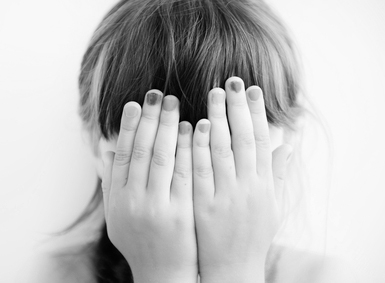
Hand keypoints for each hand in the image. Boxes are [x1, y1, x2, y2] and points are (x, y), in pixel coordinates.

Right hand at [101, 90, 197, 282]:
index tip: (135, 103)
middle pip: (142, 151)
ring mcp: (157, 208)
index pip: (123, 155)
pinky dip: (187, 149)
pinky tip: (193, 130)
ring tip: (175, 104)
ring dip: (168, 128)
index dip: (128, 127)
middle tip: (158, 94)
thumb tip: (107, 150)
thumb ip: (112, 183)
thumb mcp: (117, 215)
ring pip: (162, 159)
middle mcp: (134, 201)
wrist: (163, 273)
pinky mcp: (181, 214)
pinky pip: (184, 175)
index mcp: (118, 199)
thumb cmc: (140, 241)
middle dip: (150, 120)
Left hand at [192, 77, 292, 281]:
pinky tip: (194, 126)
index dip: (258, 114)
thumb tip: (288, 143)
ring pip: (222, 151)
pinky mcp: (204, 206)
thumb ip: (279, 174)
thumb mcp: (272, 206)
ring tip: (213, 93)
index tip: (252, 89)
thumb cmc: (252, 235)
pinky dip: (198, 147)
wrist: (232, 268)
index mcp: (265, 186)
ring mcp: (226, 196)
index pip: (263, 142)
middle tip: (233, 81)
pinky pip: (200, 171)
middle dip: (239, 108)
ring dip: (218, 120)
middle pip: (244, 140)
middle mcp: (248, 188)